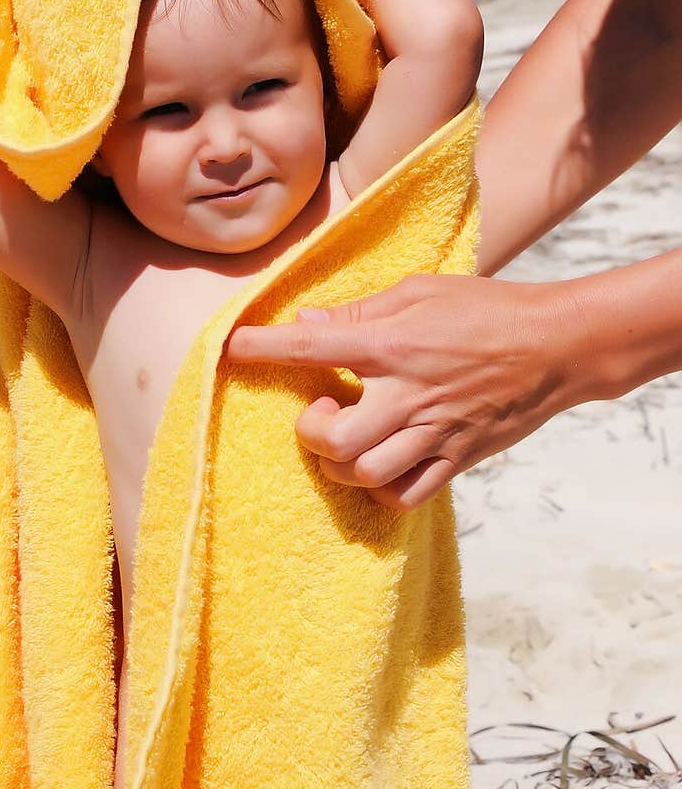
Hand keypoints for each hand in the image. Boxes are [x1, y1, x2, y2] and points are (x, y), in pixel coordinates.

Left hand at [224, 274, 592, 508]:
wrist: (556, 346)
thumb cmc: (486, 309)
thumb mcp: (419, 291)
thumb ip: (359, 313)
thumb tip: (306, 322)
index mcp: (394, 345)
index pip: (312, 349)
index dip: (263, 348)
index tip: (231, 347)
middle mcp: (408, 395)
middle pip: (336, 442)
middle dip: (310, 434)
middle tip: (318, 413)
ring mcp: (434, 433)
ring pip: (366, 475)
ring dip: (341, 464)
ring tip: (345, 438)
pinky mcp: (457, 459)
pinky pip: (406, 496)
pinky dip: (380, 490)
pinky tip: (378, 464)